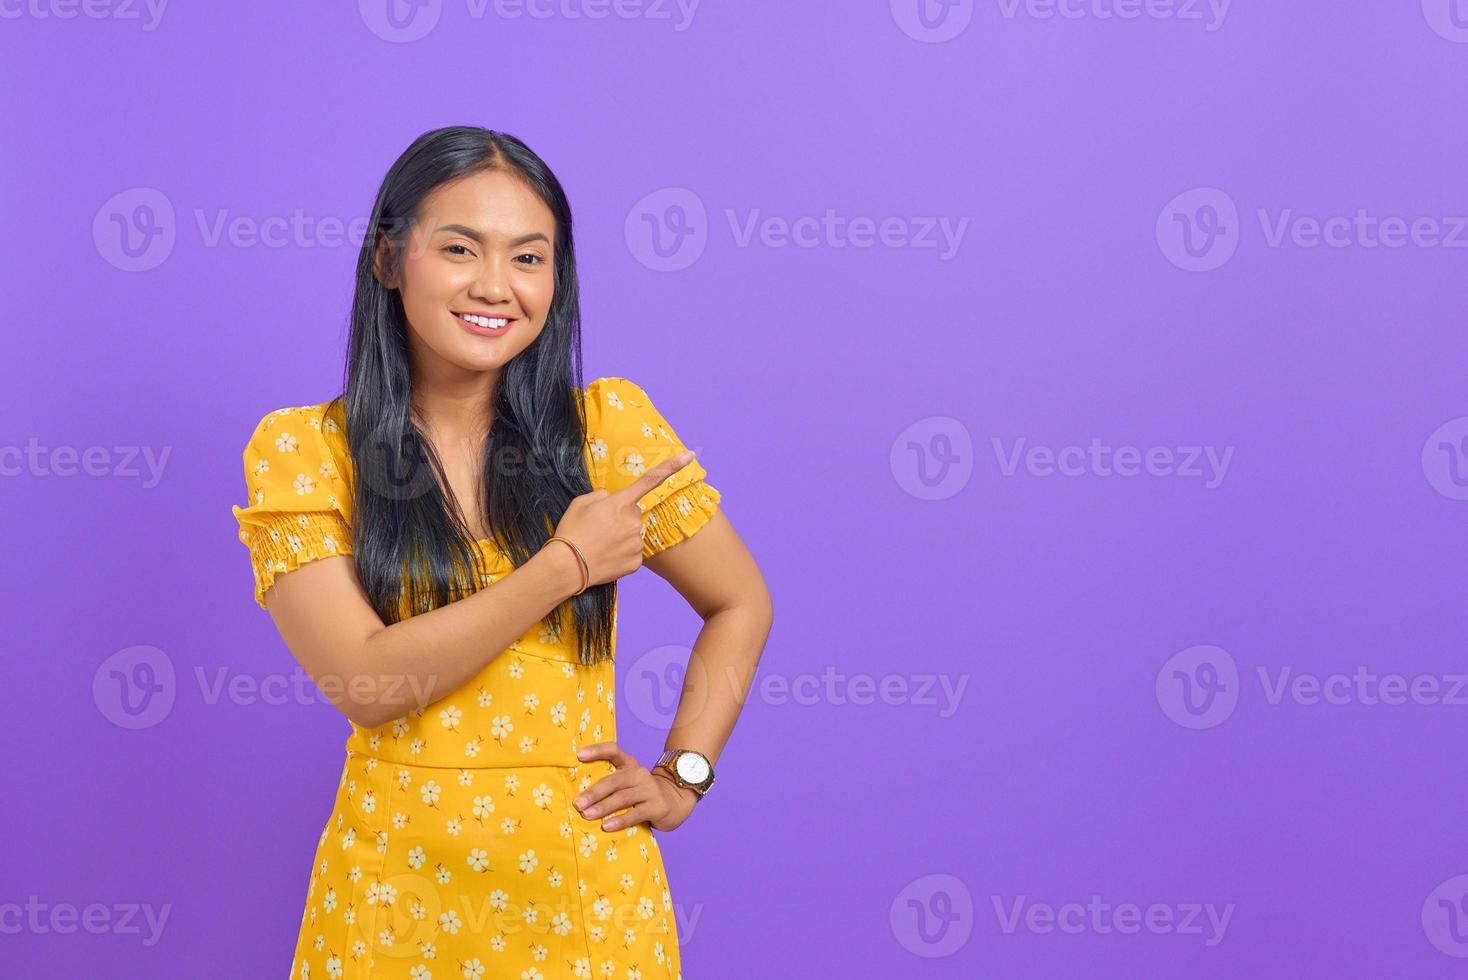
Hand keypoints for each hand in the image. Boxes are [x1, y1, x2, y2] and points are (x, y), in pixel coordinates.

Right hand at [550, 450, 698, 586]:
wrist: (565, 567)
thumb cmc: (571, 532)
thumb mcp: (581, 503)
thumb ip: (602, 496)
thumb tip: (613, 500)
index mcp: (620, 503)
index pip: (651, 479)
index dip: (673, 466)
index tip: (691, 455)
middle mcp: (633, 521)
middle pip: (633, 513)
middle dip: (621, 518)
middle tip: (599, 529)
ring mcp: (636, 542)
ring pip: (633, 534)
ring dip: (621, 537)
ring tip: (600, 545)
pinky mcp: (636, 562)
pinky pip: (633, 553)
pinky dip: (621, 554)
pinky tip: (606, 557)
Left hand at [573, 741, 698, 832]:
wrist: (674, 802)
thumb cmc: (641, 793)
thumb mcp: (628, 782)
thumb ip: (609, 783)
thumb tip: (578, 796)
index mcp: (629, 764)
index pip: (613, 751)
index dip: (597, 751)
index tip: (579, 755)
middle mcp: (639, 774)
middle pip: (614, 781)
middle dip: (594, 792)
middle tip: (578, 803)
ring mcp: (649, 789)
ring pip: (622, 798)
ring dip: (603, 807)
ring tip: (587, 815)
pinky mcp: (657, 806)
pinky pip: (635, 814)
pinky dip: (620, 820)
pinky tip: (606, 826)